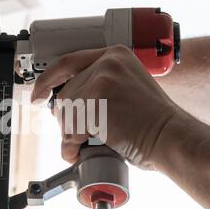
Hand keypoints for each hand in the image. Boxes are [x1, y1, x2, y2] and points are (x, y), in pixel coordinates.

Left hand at [31, 45, 181, 168]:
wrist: (172, 136)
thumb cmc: (153, 121)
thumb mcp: (128, 88)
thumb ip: (101, 85)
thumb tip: (69, 101)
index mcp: (114, 55)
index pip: (67, 62)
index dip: (47, 80)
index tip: (37, 94)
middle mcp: (107, 63)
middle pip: (64, 93)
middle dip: (66, 118)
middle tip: (79, 134)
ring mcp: (103, 80)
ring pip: (65, 113)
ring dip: (70, 135)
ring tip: (84, 144)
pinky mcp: (98, 102)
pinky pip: (70, 130)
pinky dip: (70, 147)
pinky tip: (78, 153)